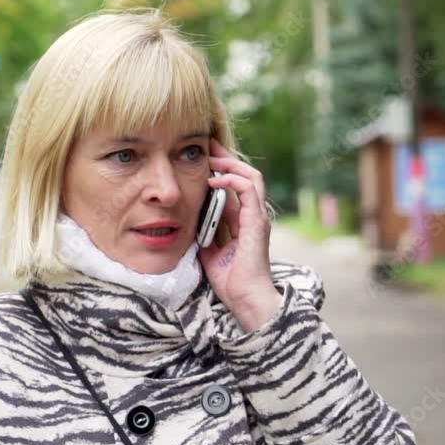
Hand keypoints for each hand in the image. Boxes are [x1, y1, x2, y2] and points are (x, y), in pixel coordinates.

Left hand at [198, 138, 280, 332]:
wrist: (245, 299)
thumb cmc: (230, 281)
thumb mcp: (209, 251)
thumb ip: (203, 234)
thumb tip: (187, 223)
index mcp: (243, 221)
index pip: (236, 186)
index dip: (221, 170)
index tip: (203, 158)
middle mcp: (253, 215)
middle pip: (245, 175)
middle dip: (227, 158)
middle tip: (208, 145)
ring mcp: (257, 217)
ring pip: (251, 176)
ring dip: (230, 164)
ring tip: (212, 157)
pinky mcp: (257, 221)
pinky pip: (247, 190)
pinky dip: (231, 180)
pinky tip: (214, 179)